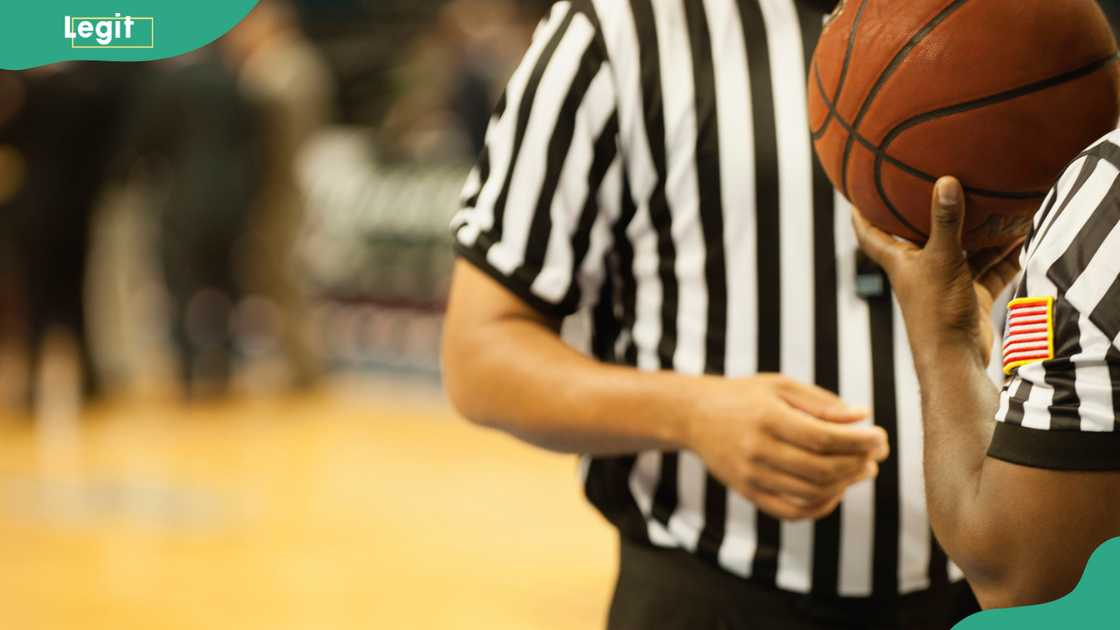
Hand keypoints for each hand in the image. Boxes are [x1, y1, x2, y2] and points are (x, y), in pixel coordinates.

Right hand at [684, 374, 888, 520]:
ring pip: (810, 492)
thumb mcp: (780, 386)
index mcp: (767, 417)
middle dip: (857, 464)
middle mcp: (757, 449)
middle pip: (820, 468)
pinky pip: (791, 511)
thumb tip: (863, 417)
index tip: (881, 437)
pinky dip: (821, 506)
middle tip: (875, 455)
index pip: (822, 437)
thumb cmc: (744, 396)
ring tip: (861, 470)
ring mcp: (751, 475)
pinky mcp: (748, 493)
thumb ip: (821, 402)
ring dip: (845, 485)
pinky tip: (836, 491)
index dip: (858, 441)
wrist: (694, 415)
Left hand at [851, 177, 1021, 366]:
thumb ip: (946, 222)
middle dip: (937, 212)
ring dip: (983, 234)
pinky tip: (1022, 238)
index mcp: (900, 261)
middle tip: (948, 182)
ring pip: (966, 251)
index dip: (861, 213)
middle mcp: (920, 270)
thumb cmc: (936, 312)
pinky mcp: (970, 297)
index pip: (870, 233)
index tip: (859, 191)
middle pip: (926, 235)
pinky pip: (989, 270)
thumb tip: (946, 181)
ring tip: (1002, 205)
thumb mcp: (942, 260)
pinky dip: (1004, 257)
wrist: (955, 359)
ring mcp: (947, 284)